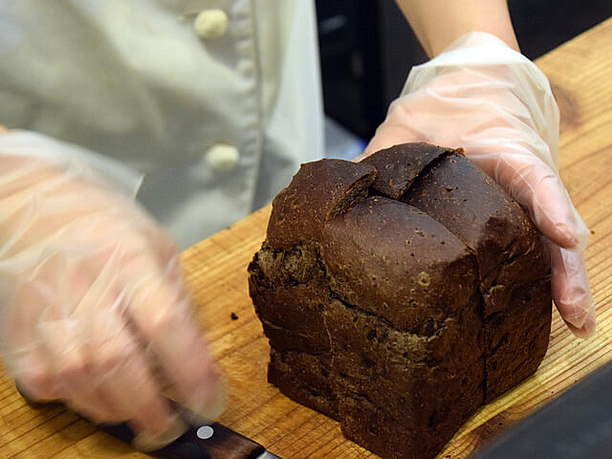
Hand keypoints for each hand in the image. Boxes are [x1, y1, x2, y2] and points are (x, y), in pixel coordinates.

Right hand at [0, 146, 223, 448]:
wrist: (38, 207)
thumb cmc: (109, 227)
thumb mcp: (159, 246)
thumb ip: (177, 298)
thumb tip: (196, 355)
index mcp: (132, 260)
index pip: (165, 322)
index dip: (190, 368)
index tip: (210, 399)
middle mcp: (87, 285)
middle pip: (117, 359)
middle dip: (149, 405)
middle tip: (170, 426)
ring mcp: (47, 308)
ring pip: (78, 376)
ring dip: (113, 408)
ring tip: (137, 414)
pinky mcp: (20, 327)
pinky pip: (42, 380)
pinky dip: (71, 398)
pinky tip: (93, 393)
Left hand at [363, 33, 594, 336]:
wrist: (478, 75)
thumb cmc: (448, 96)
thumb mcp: (409, 120)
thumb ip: (382, 153)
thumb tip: (343, 185)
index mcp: (504, 145)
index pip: (534, 175)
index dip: (550, 206)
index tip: (563, 234)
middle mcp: (526, 174)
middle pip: (553, 223)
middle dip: (565, 269)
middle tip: (575, 315)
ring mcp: (527, 193)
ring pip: (553, 237)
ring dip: (564, 279)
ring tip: (576, 323)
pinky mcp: (519, 205)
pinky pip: (536, 237)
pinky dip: (547, 268)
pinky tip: (556, 305)